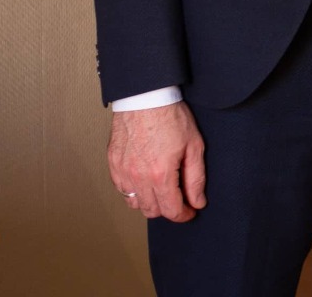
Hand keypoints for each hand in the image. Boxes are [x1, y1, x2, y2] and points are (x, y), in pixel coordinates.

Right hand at [108, 102, 206, 222]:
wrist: (146, 96)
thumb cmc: (170, 116)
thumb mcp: (194, 146)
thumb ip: (196, 178)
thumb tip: (197, 201)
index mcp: (160, 174)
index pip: (171, 210)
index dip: (184, 215)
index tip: (190, 211)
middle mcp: (137, 177)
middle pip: (152, 211)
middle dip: (168, 209)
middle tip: (179, 200)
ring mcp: (122, 171)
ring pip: (135, 203)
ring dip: (150, 202)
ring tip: (162, 189)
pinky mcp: (113, 163)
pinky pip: (122, 189)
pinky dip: (134, 191)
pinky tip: (145, 181)